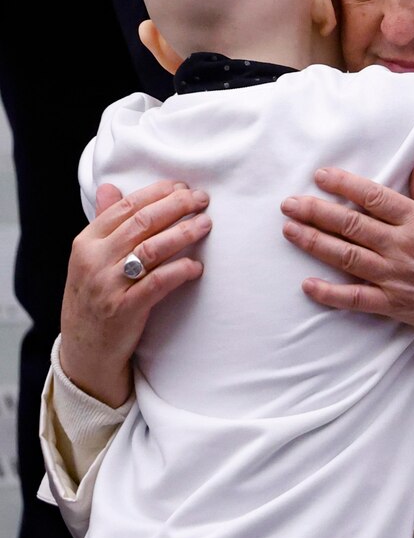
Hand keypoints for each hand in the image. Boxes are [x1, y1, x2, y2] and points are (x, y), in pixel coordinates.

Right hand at [60, 180, 211, 405]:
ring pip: (152, 249)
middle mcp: (95, 260)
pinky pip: (158, 283)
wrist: (84, 350)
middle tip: (202, 200)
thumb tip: (111, 186)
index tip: (183, 187)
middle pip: (142, 222)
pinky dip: (180, 270)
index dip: (158, 193)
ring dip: (183, 233)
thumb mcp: (90, 259)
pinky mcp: (124, 310)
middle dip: (176, 206)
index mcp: (86, 242)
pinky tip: (196, 266)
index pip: (125, 206)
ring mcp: (108, 285)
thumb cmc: (93, 299)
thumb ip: (104, 223)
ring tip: (206, 225)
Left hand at [281, 162, 413, 368]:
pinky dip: (330, 293)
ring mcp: (397, 278)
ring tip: (290, 230)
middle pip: (350, 225)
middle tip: (289, 203)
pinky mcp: (396, 305)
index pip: (373, 196)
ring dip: (314, 243)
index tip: (320, 176)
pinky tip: (307, 284)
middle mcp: (404, 247)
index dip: (343, 185)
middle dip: (315, 212)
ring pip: (346, 257)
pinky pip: (356, 299)